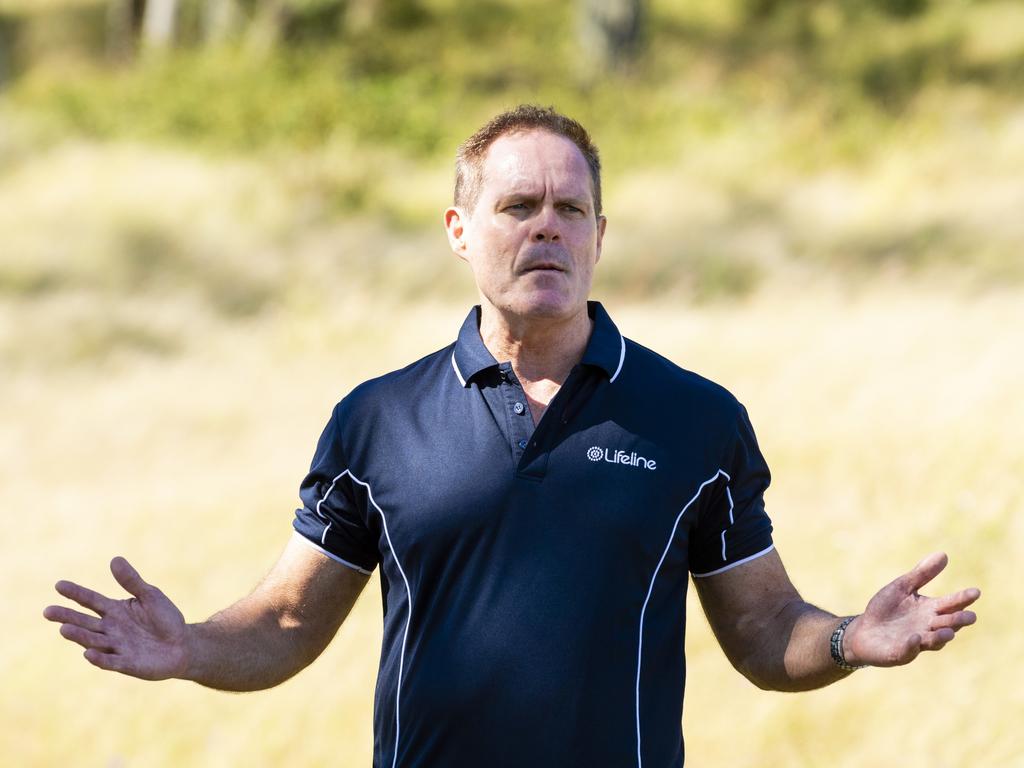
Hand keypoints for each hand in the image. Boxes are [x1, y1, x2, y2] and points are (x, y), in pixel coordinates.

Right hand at [43, 557, 190, 679]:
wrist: (182, 645)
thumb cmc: (165, 618)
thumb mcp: (150, 595)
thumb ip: (132, 581)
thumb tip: (115, 559)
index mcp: (114, 610)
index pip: (91, 600)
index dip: (76, 593)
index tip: (59, 585)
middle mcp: (110, 629)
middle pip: (85, 622)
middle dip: (67, 617)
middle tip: (48, 611)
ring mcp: (116, 647)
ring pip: (94, 641)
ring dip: (79, 636)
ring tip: (64, 629)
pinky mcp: (126, 663)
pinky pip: (111, 662)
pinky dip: (100, 659)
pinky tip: (88, 653)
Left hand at [843, 552, 979, 666]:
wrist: (863, 630)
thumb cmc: (885, 608)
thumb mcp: (902, 587)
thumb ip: (923, 574)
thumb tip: (944, 554)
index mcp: (930, 610)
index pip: (951, 604)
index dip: (963, 598)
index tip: (975, 592)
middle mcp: (928, 627)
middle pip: (947, 624)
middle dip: (958, 621)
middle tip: (970, 616)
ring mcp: (916, 642)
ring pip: (933, 641)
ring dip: (940, 636)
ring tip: (948, 631)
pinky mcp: (899, 653)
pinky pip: (907, 650)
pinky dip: (912, 645)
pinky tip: (915, 637)